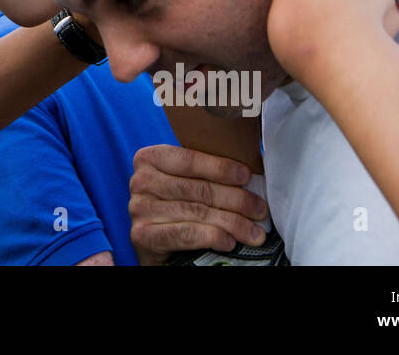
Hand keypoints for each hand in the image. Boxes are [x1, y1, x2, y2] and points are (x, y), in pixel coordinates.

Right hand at [128, 144, 268, 264]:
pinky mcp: (142, 235)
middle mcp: (140, 181)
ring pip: (196, 212)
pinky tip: (230, 241)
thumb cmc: (177, 204)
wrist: (156, 241)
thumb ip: (205, 173)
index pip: (188, 159)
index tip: (247, 176)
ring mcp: (139, 208)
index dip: (220, 168)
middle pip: (197, 188)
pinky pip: (185, 234)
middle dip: (235, 199)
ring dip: (232, 222)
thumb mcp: (185, 181)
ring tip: (254, 231)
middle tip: (259, 209)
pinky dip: (212, 237)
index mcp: (149, 158)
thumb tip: (248, 175)